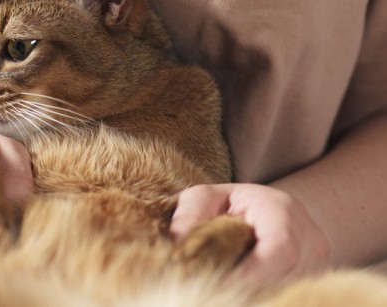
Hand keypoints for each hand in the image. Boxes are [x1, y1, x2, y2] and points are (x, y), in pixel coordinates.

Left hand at [169, 183, 330, 283]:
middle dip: (255, 290)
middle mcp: (309, 236)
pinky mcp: (316, 278)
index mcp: (282, 209)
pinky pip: (296, 295)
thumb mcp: (203, 198)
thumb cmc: (227, 202)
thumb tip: (177, 243)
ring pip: (296, 290)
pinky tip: (245, 297)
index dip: (254, 274)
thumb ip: (188, 215)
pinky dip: (270, 298)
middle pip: (291, 276)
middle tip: (218, 295)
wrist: (259, 207)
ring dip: (262, 296)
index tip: (221, 286)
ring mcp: (318, 260)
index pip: (280, 249)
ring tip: (228, 295)